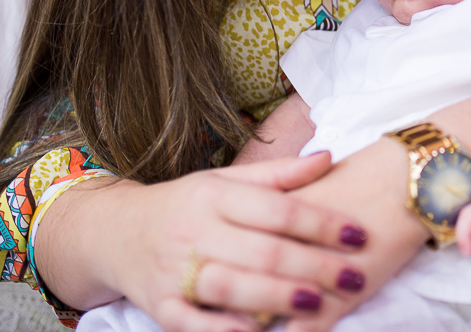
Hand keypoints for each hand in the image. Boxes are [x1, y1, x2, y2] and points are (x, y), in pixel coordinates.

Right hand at [45, 153, 368, 331]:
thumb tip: (330, 156)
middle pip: (262, 250)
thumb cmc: (185, 205)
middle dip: (313, 265)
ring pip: (232, 287)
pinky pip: (196, 325)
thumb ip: (278, 175)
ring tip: (319, 303)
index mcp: (214, 195)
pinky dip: (228, 331)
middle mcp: (194, 231)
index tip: (358, 233)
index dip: (321, 222)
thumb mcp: (224, 180)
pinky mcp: (160, 307)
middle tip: (353, 275)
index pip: (276, 208)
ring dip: (278, 298)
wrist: (112, 233)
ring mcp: (174, 272)